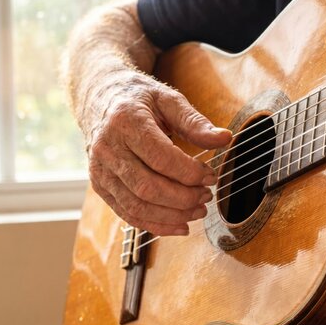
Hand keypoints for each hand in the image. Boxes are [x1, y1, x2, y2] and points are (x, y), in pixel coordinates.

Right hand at [86, 72, 231, 235]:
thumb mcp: (169, 100)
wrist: (101, 99)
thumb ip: (196, 122)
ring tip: (199, 210)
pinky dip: (156, 225)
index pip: (160, 158)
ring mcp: (100, 170)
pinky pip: (128, 213)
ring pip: (137, 205)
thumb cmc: (140, 99)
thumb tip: (225, 139)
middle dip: (183, 198)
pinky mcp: (101, 186)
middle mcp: (107, 148)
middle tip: (207, 195)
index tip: (211, 176)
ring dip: (172, 215)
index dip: (189, 173)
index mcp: (125, 121)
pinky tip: (181, 224)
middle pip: (147, 187)